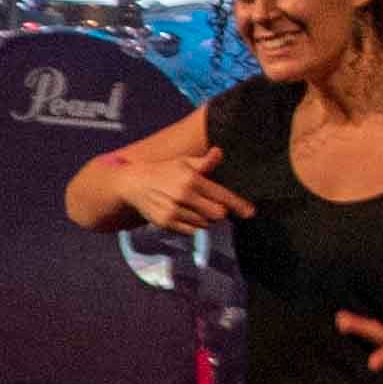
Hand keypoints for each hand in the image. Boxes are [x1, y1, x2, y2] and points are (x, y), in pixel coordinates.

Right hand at [107, 153, 252, 233]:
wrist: (132, 184)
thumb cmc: (163, 171)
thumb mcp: (183, 162)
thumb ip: (204, 162)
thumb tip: (219, 152)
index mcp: (191, 179)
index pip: (221, 196)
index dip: (238, 205)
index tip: (250, 212)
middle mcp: (183, 196)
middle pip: (217, 214)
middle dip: (219, 211)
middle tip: (212, 205)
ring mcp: (173, 211)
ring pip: (204, 223)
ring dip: (204, 218)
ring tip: (193, 207)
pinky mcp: (165, 223)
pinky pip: (190, 231)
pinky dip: (192, 225)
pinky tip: (184, 214)